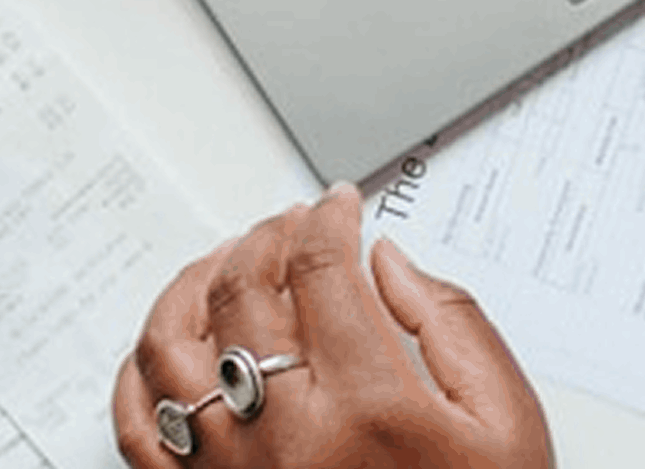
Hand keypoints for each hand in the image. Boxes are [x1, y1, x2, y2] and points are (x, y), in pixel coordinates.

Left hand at [112, 184, 551, 468]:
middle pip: (242, 292)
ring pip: (171, 346)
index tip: (338, 207)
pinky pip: (136, 429)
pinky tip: (167, 348)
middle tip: (289, 225)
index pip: (322, 270)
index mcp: (370, 406)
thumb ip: (455, 327)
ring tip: (223, 266)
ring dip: (192, 285)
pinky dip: (140, 373)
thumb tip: (389, 263)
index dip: (327, 220)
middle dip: (265, 237)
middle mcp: (286, 436)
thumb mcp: (508, 426)